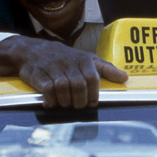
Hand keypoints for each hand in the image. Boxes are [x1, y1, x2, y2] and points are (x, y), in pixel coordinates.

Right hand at [0, 36, 128, 108]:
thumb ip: (106, 69)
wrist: (31, 50)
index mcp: (83, 59)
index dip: (94, 94)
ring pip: (63, 88)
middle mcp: (68, 62)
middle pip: (78, 86)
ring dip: (65, 101)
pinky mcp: (37, 74)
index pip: (93, 78)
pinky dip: (50, 100)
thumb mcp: (87, 59)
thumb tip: (125, 78)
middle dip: (80, 101)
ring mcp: (52, 68)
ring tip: (66, 104)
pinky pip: (47, 89)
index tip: (92, 103)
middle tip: (78, 106)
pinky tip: (51, 103)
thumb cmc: (65, 57)